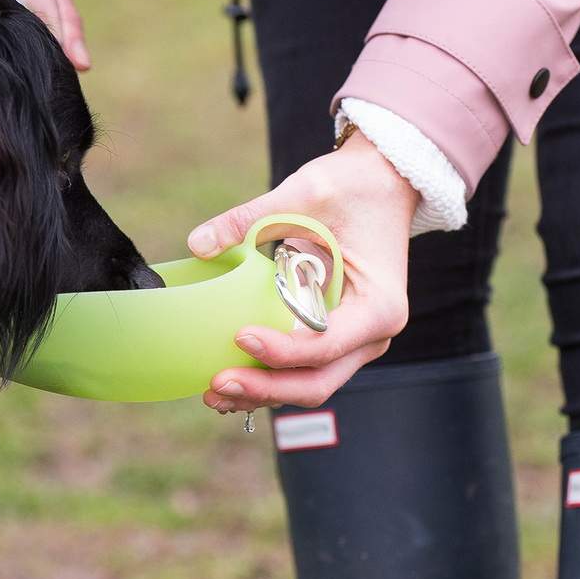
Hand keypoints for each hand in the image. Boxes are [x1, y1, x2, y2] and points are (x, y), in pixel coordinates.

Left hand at [185, 134, 419, 411]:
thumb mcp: (302, 193)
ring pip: (309, 385)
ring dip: (262, 393)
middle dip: (265, 388)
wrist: (381, 185)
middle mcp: (372, 334)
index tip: (239, 335)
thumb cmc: (352, 188)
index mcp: (377, 305)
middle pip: (316, 381)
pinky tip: (229, 380)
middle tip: (216, 383)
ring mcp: (355, 342)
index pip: (324, 345)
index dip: (280, 351)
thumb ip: (249, 219)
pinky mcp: (336, 339)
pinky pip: (303, 370)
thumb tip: (198, 244)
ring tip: (213, 392)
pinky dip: (269, 379)